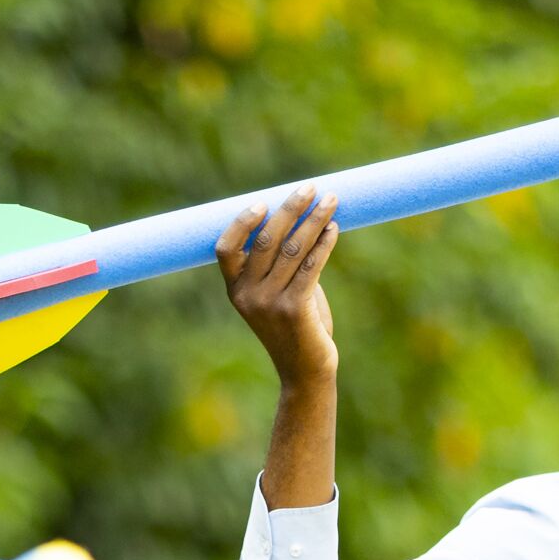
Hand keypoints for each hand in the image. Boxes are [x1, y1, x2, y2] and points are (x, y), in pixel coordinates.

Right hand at [215, 185, 340, 387]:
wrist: (305, 372)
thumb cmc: (295, 328)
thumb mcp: (276, 296)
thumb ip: (280, 265)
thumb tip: (302, 220)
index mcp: (235, 291)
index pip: (225, 248)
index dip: (242, 222)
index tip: (263, 201)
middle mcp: (248, 295)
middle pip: (266, 239)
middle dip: (290, 208)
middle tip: (309, 187)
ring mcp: (270, 304)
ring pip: (293, 248)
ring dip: (315, 220)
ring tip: (331, 200)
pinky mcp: (295, 309)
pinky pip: (311, 266)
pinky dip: (324, 243)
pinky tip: (334, 229)